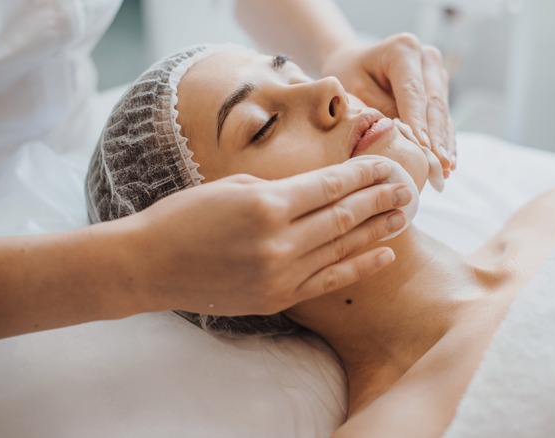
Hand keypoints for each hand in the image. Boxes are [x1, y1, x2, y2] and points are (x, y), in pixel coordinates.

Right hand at [123, 159, 410, 315]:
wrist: (149, 266)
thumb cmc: (184, 217)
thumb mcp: (232, 185)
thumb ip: (280, 189)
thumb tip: (321, 188)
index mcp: (267, 205)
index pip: (330, 185)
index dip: (363, 172)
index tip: (387, 161)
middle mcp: (280, 242)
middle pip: (344, 215)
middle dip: (379, 198)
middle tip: (406, 186)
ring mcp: (280, 275)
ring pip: (342, 247)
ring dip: (377, 230)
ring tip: (404, 215)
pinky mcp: (277, 299)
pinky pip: (328, 281)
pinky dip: (358, 267)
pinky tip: (384, 255)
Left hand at [322, 33, 455, 176]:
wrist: (355, 64)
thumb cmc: (350, 75)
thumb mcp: (355, 90)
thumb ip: (379, 110)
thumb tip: (402, 137)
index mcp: (403, 49)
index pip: (413, 91)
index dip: (419, 121)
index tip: (423, 147)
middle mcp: (426, 58)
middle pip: (434, 103)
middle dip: (437, 137)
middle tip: (439, 164)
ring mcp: (436, 74)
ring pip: (443, 113)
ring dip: (444, 143)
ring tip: (446, 169)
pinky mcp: (440, 90)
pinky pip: (444, 119)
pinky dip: (445, 141)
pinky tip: (448, 163)